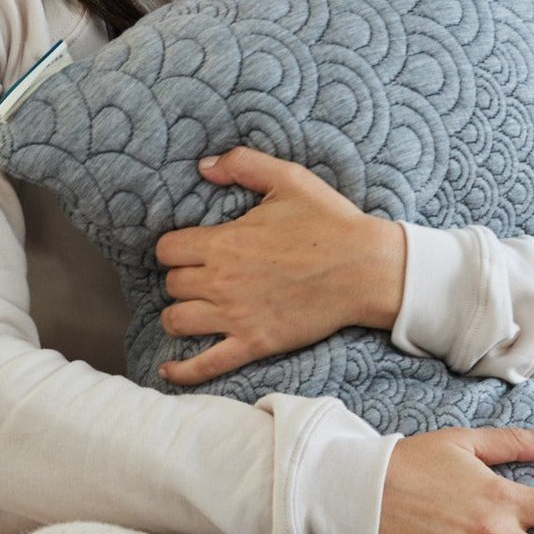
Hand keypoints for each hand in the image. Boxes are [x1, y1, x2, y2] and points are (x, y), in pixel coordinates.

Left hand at [154, 146, 406, 385]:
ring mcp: (236, 316)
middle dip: (182, 277)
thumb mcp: (288, 179)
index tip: (189, 248)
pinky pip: (206, 364)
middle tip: (201, 274)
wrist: (366, 269)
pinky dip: (182, 370)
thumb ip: (242, 164)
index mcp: (224, 242)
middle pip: (173, 284)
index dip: (174, 248)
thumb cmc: (330, 222)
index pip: (167, 250)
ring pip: (178, 321)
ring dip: (178, 314)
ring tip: (191, 308)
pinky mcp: (254, 343)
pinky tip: (169, 368)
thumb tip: (204, 165)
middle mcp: (222, 281)